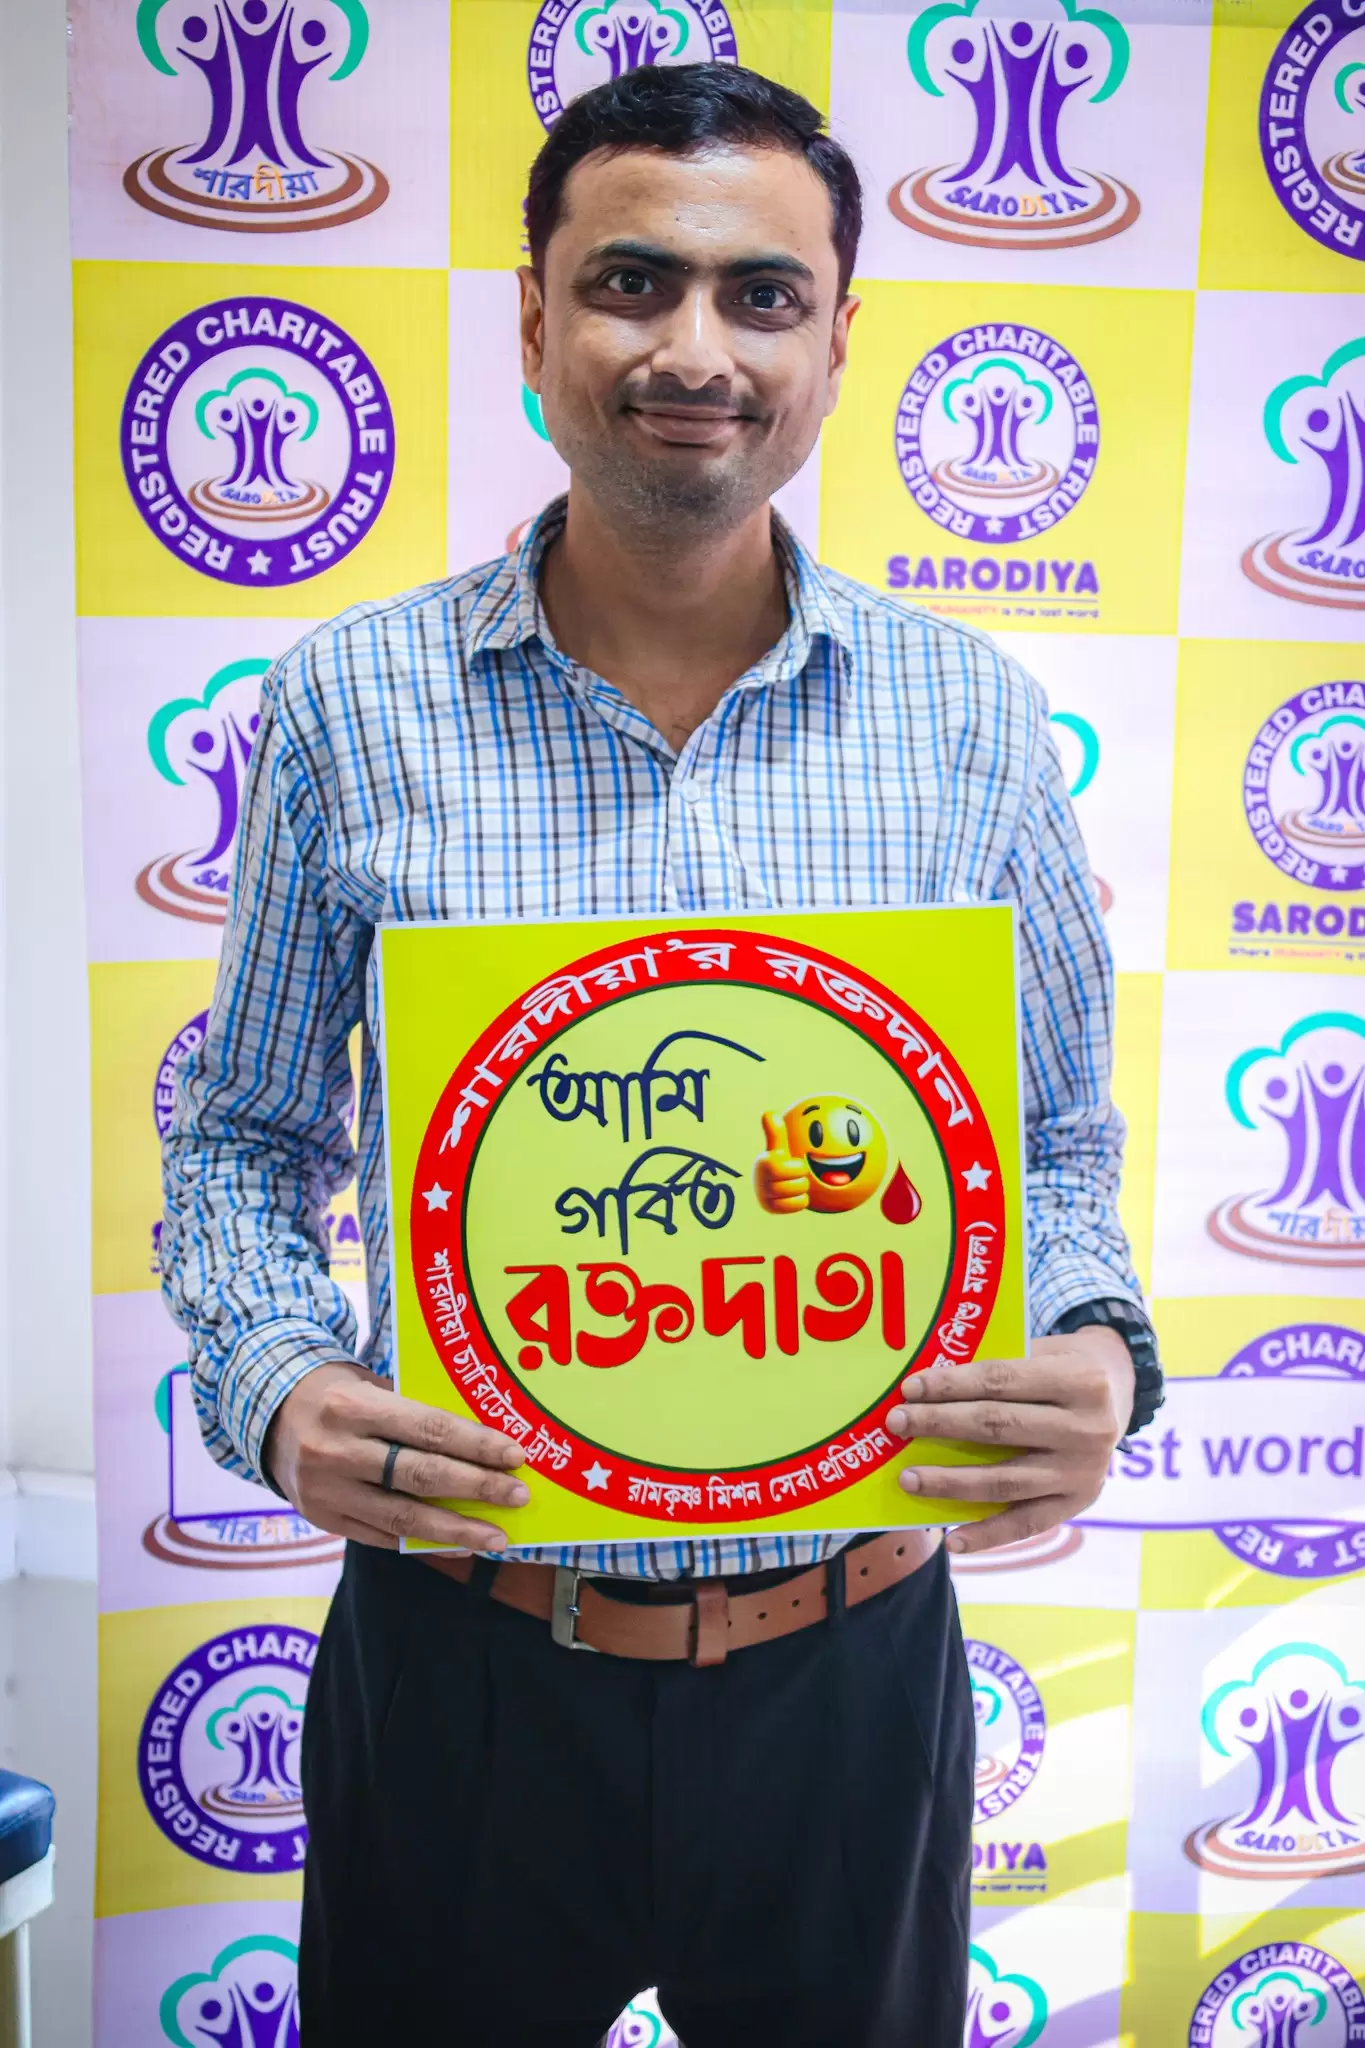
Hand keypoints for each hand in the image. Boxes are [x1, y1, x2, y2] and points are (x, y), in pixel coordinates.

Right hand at [264, 1360, 528, 1552]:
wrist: (269, 1415)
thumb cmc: (337, 1395)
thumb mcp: (369, 1386)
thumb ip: (414, 1414)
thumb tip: (481, 1443)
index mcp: (353, 1407)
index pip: (428, 1428)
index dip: (476, 1445)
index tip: (515, 1455)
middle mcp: (336, 1451)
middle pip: (421, 1476)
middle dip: (477, 1487)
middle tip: (518, 1495)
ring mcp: (327, 1491)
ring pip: (403, 1518)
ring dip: (457, 1530)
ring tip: (497, 1537)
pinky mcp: (322, 1519)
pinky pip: (381, 1538)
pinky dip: (423, 1544)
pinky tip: (457, 1545)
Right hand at [754, 1111, 808, 1214]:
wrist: (767, 1182)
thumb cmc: (778, 1160)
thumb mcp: (778, 1147)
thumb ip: (776, 1132)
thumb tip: (769, 1112)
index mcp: (764, 1164)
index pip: (792, 1170)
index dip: (797, 1168)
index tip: (792, 1164)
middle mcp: (761, 1181)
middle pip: (798, 1184)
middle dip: (801, 1179)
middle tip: (794, 1176)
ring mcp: (764, 1196)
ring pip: (798, 1196)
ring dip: (800, 1190)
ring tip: (792, 1185)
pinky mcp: (770, 1208)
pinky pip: (796, 1206)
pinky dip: (799, 1201)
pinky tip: (793, 1196)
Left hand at [885, 1328, 1133, 1554]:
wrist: (1122, 1390)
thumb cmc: (1065, 1365)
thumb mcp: (1045, 1350)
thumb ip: (999, 1368)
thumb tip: (929, 1389)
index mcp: (1079, 1380)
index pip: (1000, 1380)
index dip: (951, 1385)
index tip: (910, 1388)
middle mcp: (1088, 1429)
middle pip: (998, 1427)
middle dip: (940, 1424)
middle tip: (896, 1423)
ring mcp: (1084, 1472)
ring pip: (1005, 1480)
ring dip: (950, 1481)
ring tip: (908, 1479)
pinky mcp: (1079, 1503)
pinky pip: (1026, 1525)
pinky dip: (987, 1534)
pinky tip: (952, 1539)